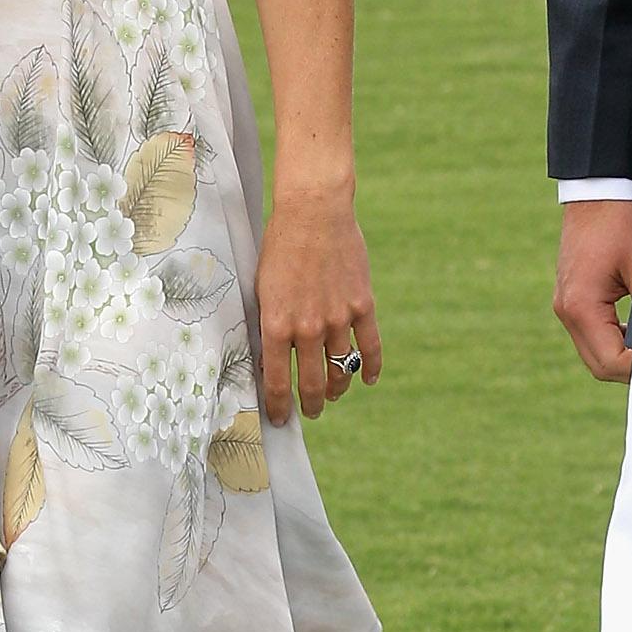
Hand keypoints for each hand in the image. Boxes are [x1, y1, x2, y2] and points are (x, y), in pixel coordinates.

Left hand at [256, 190, 379, 424]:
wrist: (313, 212)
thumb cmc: (279, 246)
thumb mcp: (261, 287)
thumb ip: (268, 323)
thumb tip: (269, 357)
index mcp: (276, 324)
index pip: (276, 381)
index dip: (279, 406)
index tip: (281, 419)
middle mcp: (308, 328)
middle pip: (312, 382)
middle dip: (310, 404)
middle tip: (310, 412)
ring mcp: (338, 318)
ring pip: (341, 369)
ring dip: (337, 388)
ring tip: (334, 394)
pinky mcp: (362, 305)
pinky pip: (370, 346)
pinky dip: (371, 368)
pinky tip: (367, 380)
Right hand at [554, 199, 631, 382]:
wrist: (602, 183)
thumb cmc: (626, 218)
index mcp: (580, 306)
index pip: (611, 362)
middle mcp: (566, 309)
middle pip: (599, 365)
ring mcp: (566, 302)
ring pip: (595, 351)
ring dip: (624, 355)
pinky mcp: (572, 294)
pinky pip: (593, 332)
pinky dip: (616, 339)